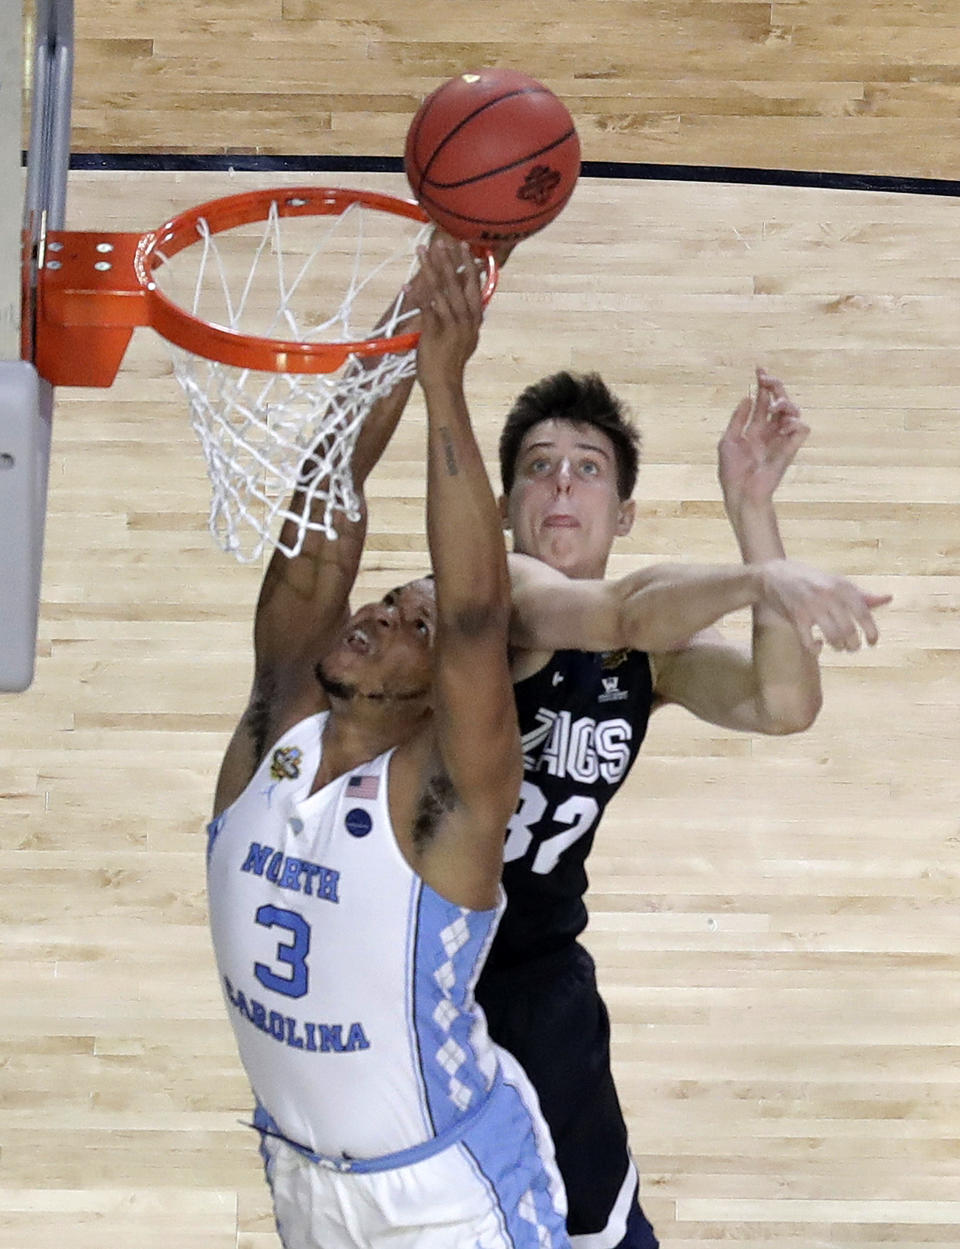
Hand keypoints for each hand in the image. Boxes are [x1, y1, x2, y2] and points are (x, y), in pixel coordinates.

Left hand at [414, 238, 483, 388]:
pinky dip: (416, 297)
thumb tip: (470, 302)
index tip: (463, 246)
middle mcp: (466, 320)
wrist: (445, 384)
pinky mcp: (434, 333)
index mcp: (475, 319)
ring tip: (422, 252)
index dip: (468, 265)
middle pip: (458, 284)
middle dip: (449, 261)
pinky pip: (425, 310)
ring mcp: (451, 326)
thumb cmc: (453, 361)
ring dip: (430, 270)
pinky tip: (407, 284)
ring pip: (440, 292)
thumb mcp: (468, 338)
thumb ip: (468, 319)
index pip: (474, 286)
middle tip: (442, 242)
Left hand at [719, 368, 809, 513]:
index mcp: (754, 429)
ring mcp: (781, 439)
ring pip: (793, 411)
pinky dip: (795, 422)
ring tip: (774, 406)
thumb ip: (738, 419)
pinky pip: (802, 429)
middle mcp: (770, 431)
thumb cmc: (732, 472)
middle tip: (766, 380)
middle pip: (779, 401)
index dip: (762, 385)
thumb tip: (747, 397)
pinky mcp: (791, 449)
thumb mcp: (728, 441)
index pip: (762, 401)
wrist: (741, 494)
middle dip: (775, 387)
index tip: (759, 369)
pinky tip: (783, 423)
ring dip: (785, 403)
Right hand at [758, 559, 891, 652]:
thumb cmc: (811, 580)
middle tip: (853, 647)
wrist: (775, 574)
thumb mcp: (837, 583)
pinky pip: (809, 640)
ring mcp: (811, 607)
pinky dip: (815, 649)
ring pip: (832, 636)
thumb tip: (889, 598)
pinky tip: (818, 647)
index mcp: (842, 587)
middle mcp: (828, 596)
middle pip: (848, 629)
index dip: (871, 631)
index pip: (863, 612)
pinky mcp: (796, 617)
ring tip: (839, 647)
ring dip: (838, 646)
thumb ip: (862, 595)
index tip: (872, 642)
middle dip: (853, 644)